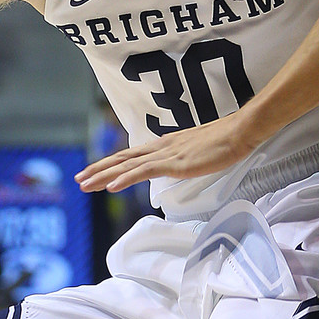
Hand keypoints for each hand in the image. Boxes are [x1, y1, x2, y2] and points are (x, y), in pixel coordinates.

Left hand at [76, 114, 259, 192]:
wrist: (239, 132)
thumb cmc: (224, 142)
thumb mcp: (197, 153)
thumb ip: (183, 159)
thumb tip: (175, 168)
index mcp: (164, 145)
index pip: (130, 156)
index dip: (110, 164)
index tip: (93, 172)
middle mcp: (160, 147)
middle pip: (122, 159)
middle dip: (98, 170)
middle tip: (79, 180)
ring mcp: (166, 154)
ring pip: (127, 165)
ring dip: (104, 176)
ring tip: (85, 185)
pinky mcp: (175, 163)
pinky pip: (145, 171)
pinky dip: (126, 178)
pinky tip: (112, 187)